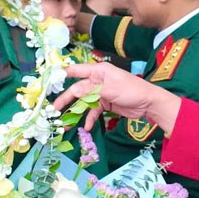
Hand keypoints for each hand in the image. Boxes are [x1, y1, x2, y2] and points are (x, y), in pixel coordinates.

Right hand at [53, 62, 181, 132]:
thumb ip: (92, 91)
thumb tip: (74, 91)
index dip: (63, 74)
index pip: (77, 70)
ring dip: (76, 112)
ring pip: (83, 102)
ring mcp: (100, 92)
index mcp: (99, 71)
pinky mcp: (105, 103)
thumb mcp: (111, 89)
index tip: (50, 81)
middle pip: (77, 89)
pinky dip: (89, 118)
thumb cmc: (132, 90)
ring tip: (66, 124)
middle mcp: (97, 80)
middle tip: (55, 110)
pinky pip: (93, 110)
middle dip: (66, 99)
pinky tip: (87, 127)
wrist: (148, 103)